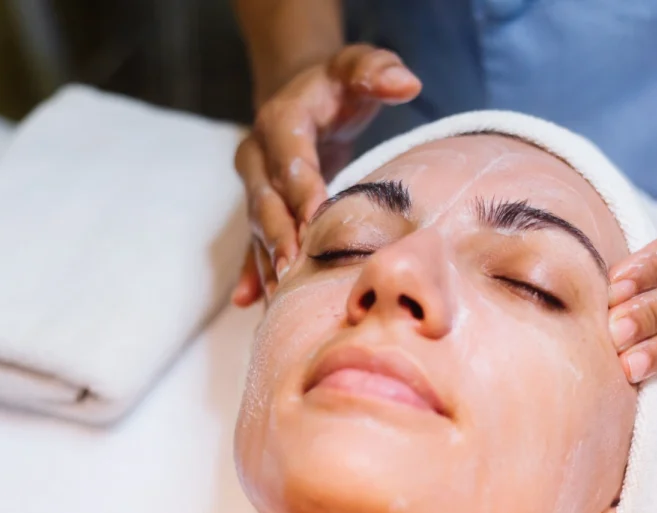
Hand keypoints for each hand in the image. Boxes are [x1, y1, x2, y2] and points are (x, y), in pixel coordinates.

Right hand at [232, 45, 421, 305]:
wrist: (302, 95)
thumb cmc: (337, 84)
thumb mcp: (358, 66)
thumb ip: (377, 70)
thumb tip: (407, 83)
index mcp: (281, 120)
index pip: (291, 157)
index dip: (301, 187)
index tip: (315, 217)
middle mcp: (258, 155)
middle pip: (266, 200)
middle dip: (280, 235)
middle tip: (294, 269)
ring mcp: (255, 185)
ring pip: (258, 228)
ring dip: (268, 262)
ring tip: (281, 298)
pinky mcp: (262, 208)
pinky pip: (252, 243)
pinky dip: (251, 272)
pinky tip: (249, 302)